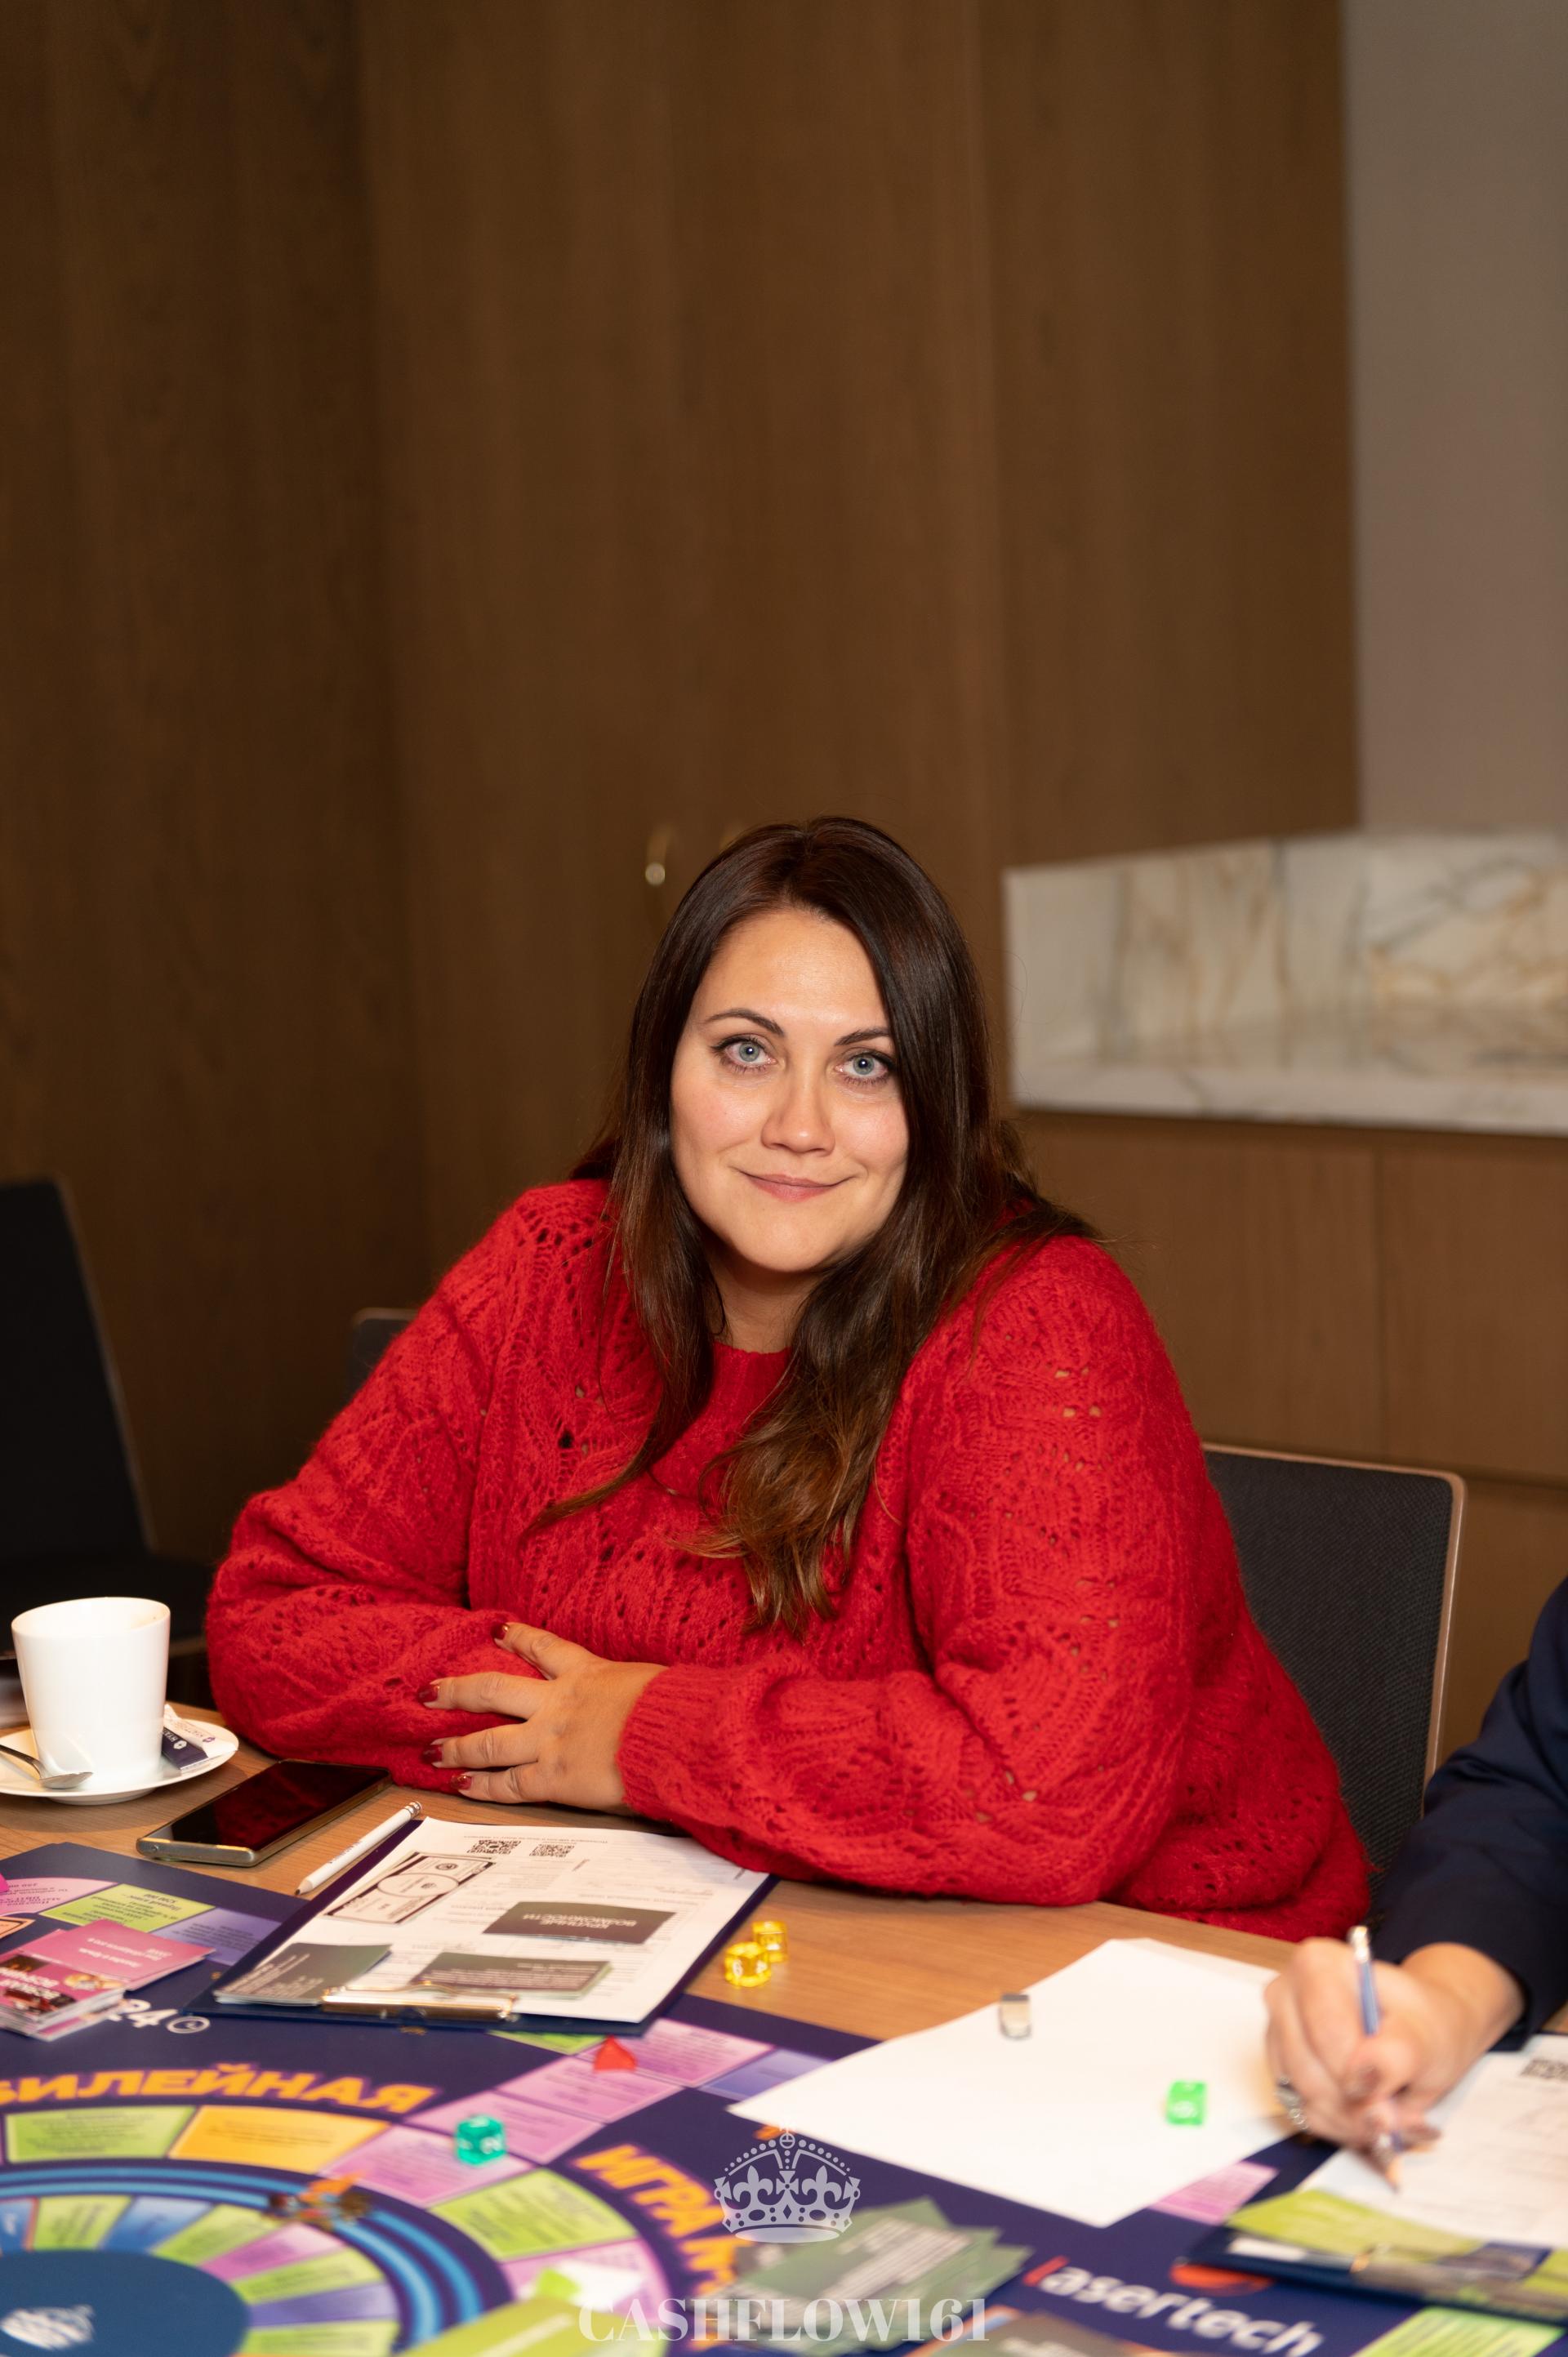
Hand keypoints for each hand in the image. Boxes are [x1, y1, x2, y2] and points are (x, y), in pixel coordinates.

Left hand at [420, 1622, 663, 1810]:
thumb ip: (635, 1691)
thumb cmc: (676, 1708)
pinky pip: (508, 1784)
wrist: (673, 1734)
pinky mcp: (554, 1778)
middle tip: (429, 1692)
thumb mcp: (653, 1684)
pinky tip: (462, 1786)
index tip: (495, 1633)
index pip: (544, 1649)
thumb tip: (643, 1700)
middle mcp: (558, 1703)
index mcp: (588, 1673)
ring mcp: (550, 1741)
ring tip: (432, 1750)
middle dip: (457, 1691)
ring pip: (490, 1741)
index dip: (517, 1638)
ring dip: (457, 1746)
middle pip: (494, 1690)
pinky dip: (482, 1786)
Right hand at [1264, 1940, 1524, 2150]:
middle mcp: (1285, 1994)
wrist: (1419, 2032)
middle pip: (1309, 2072)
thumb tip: (1362, 2077)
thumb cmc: (1423, 2024)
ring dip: (1352, 2121)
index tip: (1391, 2103)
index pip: (1325, 2034)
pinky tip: (1368, 2113)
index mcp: (1317, 1965)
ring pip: (1304, 2098)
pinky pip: (1303, 2113)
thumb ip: (1396, 2055)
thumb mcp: (1427, 2036)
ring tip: (1390, 2115)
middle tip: (1400, 2117)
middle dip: (1358, 2107)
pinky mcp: (1281, 2068)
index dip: (1359, 2079)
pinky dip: (1342, 2126)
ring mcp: (1277, 2033)